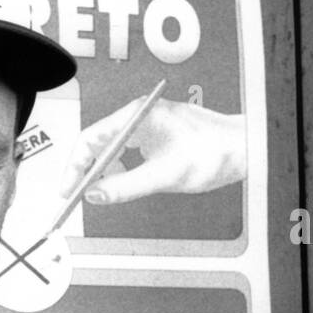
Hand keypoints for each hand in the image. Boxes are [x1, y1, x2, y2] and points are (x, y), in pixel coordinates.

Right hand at [60, 99, 245, 204]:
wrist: (245, 148)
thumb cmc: (213, 153)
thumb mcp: (163, 175)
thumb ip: (124, 187)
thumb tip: (93, 196)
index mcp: (137, 116)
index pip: (90, 139)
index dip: (74, 167)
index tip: (67, 190)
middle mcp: (139, 116)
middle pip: (96, 143)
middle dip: (85, 172)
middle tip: (78, 197)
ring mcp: (147, 124)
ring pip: (111, 148)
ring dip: (104, 172)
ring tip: (105, 192)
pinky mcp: (156, 134)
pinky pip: (126, 151)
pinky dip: (119, 169)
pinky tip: (125, 181)